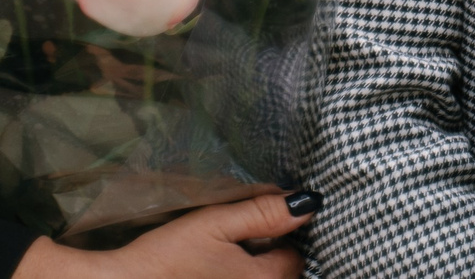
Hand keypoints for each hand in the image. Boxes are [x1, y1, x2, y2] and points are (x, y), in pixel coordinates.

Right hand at [14, 190, 316, 278]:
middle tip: (244, 241)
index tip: (260, 226)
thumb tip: (308, 203)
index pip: (295, 257)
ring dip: (255, 271)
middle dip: (272, 259)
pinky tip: (214, 272)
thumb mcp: (214, 223)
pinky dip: (235, 277)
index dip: (281, 237)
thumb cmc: (166, 257)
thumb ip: (263, 213)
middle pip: (284, 277)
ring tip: (226, 259)